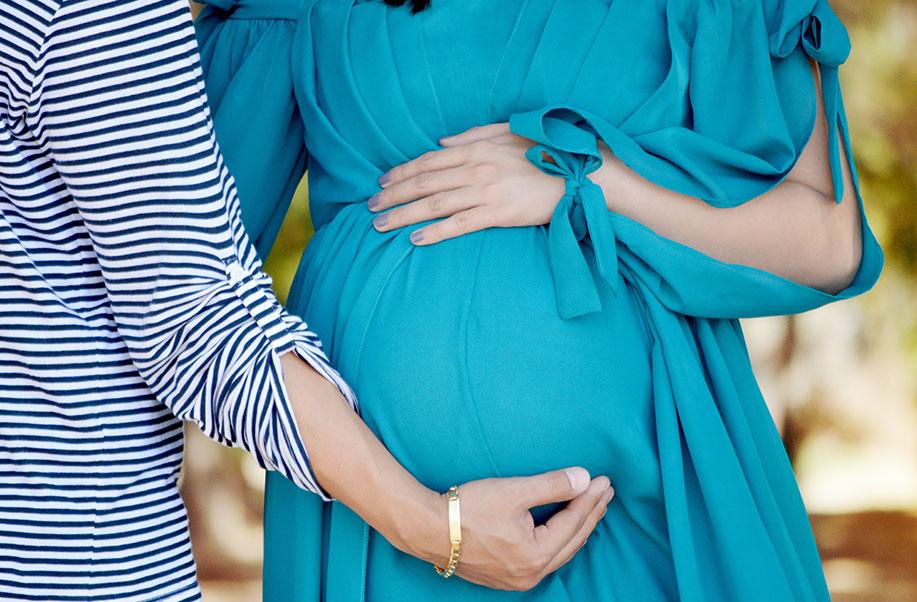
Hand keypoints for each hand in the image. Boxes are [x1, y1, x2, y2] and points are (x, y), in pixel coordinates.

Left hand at [370, 123, 563, 244]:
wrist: (579, 174)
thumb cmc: (545, 153)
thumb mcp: (508, 133)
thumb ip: (472, 136)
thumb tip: (440, 142)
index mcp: (477, 149)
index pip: (428, 161)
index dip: (401, 172)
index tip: (382, 182)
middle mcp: (476, 169)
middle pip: (423, 182)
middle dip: (392, 194)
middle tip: (370, 206)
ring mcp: (486, 191)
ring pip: (434, 204)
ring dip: (403, 215)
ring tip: (381, 225)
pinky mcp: (499, 213)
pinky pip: (459, 224)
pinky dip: (435, 232)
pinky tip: (415, 239)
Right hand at [401, 468, 613, 590]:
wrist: (428, 529)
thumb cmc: (467, 509)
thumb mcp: (513, 491)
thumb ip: (552, 485)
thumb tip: (584, 479)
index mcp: (535, 554)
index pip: (573, 521)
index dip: (590, 499)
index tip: (604, 480)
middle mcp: (530, 574)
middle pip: (572, 540)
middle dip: (591, 514)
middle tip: (606, 493)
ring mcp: (517, 579)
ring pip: (560, 553)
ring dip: (577, 528)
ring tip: (592, 509)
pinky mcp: (505, 576)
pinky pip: (544, 559)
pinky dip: (559, 541)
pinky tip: (563, 532)